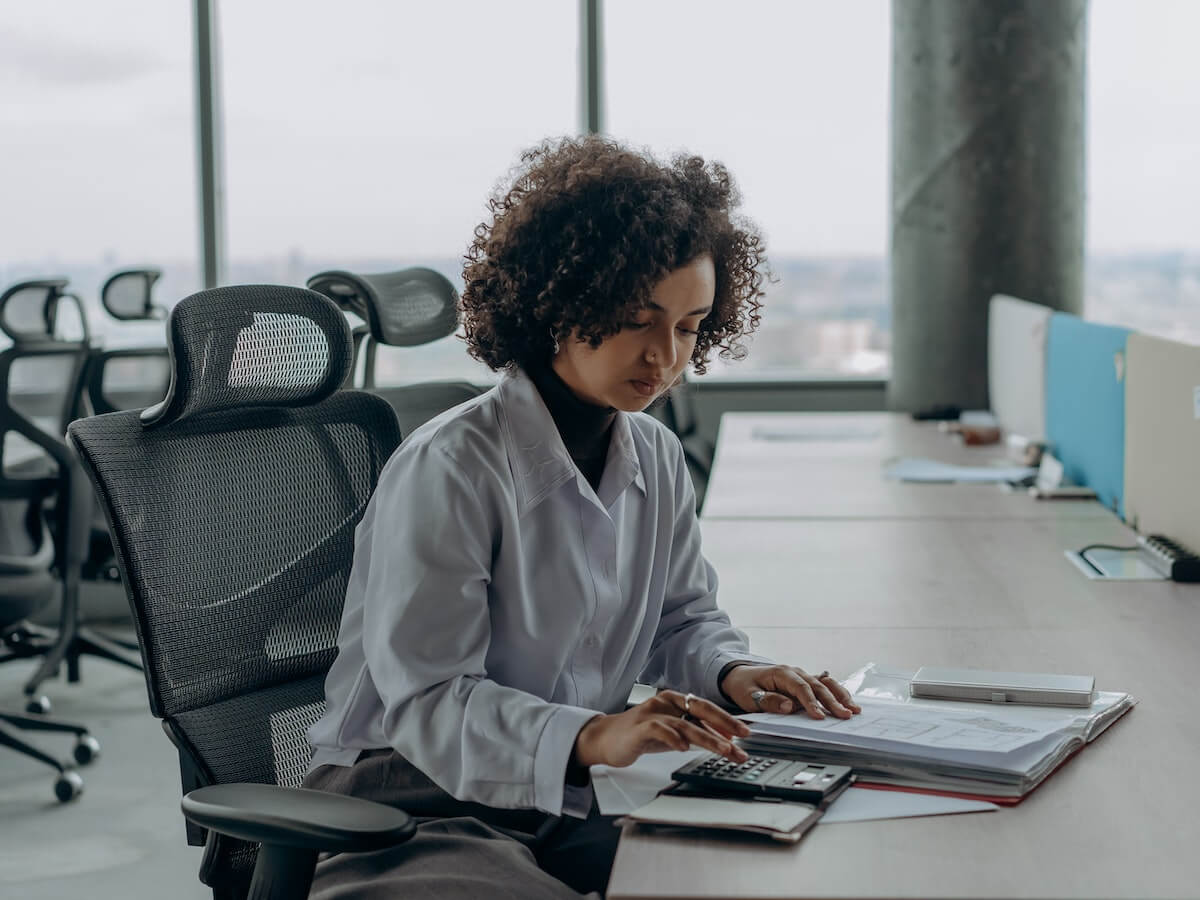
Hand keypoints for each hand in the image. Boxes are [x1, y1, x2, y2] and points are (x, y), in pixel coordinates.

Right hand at [572, 690, 750, 768]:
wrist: (605, 739)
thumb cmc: (640, 735)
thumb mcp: (671, 733)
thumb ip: (693, 732)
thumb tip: (724, 740)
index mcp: (674, 701)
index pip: (706, 707)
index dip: (726, 719)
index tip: (745, 733)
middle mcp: (665, 703)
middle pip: (700, 710)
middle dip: (724, 724)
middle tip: (743, 738)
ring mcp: (652, 714)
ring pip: (685, 723)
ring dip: (707, 737)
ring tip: (724, 749)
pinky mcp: (639, 727)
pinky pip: (659, 730)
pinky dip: (673, 738)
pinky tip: (684, 748)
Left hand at [720, 664, 861, 718]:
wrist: (742, 676)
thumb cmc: (745, 686)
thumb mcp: (749, 695)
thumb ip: (768, 701)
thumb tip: (789, 707)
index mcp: (782, 673)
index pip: (800, 688)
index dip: (811, 702)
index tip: (819, 717)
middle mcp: (796, 673)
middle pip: (818, 686)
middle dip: (833, 702)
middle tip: (845, 716)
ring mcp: (803, 677)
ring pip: (826, 684)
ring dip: (841, 696)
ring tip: (854, 710)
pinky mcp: (806, 684)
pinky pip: (825, 687)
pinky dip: (838, 695)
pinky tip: (849, 704)